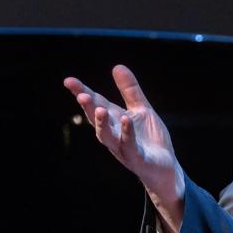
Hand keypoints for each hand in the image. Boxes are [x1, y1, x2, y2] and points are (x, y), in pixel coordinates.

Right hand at [63, 65, 184, 232]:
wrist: (164, 166)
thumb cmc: (150, 139)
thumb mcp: (142, 109)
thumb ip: (130, 90)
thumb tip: (117, 66)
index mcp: (114, 121)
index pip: (96, 104)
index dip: (82, 92)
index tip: (68, 81)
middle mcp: (114, 134)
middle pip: (97, 120)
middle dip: (88, 108)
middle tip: (81, 94)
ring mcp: (123, 148)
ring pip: (107, 136)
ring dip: (102, 123)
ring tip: (99, 108)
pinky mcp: (137, 158)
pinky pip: (130, 146)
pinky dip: (127, 134)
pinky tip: (126, 120)